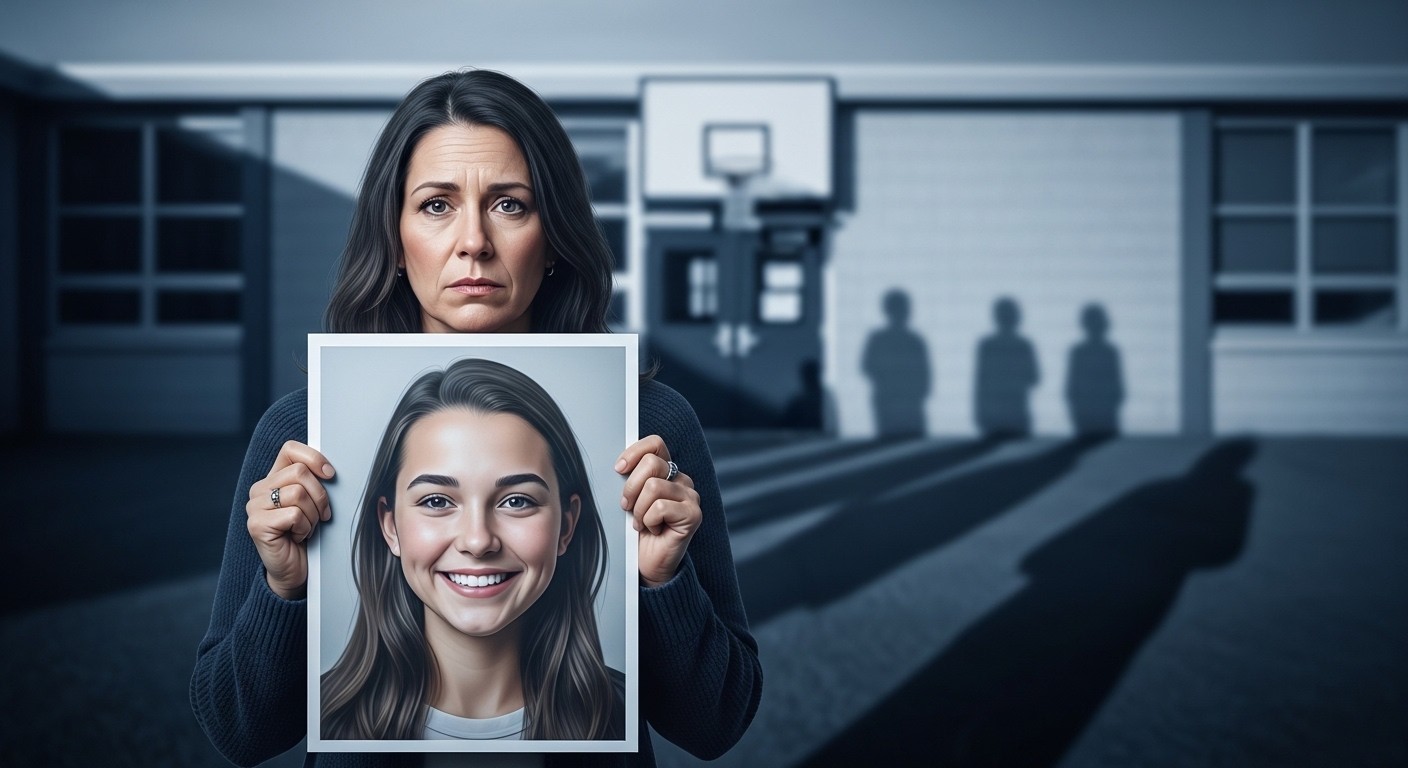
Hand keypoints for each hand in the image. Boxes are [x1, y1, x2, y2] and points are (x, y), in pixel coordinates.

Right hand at [245, 440, 334, 599]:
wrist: (295, 570)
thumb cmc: (306, 534)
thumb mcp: (313, 502)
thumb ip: (314, 481)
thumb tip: (331, 468)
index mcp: (273, 478)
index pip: (290, 449)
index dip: (314, 458)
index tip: (330, 475)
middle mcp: (259, 489)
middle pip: (300, 472)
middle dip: (320, 496)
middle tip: (321, 515)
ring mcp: (254, 507)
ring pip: (299, 493)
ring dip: (313, 515)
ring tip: (306, 527)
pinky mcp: (257, 524)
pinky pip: (295, 514)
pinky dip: (305, 528)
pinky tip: (298, 537)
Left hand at [617, 435, 701, 587]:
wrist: (647, 565)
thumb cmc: (637, 531)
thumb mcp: (630, 499)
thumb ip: (630, 478)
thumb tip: (618, 464)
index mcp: (668, 472)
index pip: (656, 445)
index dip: (635, 452)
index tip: (619, 469)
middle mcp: (682, 481)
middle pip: (652, 464)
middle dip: (631, 487)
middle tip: (627, 507)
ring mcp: (691, 497)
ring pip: (653, 486)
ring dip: (639, 509)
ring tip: (641, 523)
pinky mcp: (693, 514)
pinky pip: (659, 507)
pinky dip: (648, 521)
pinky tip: (653, 530)